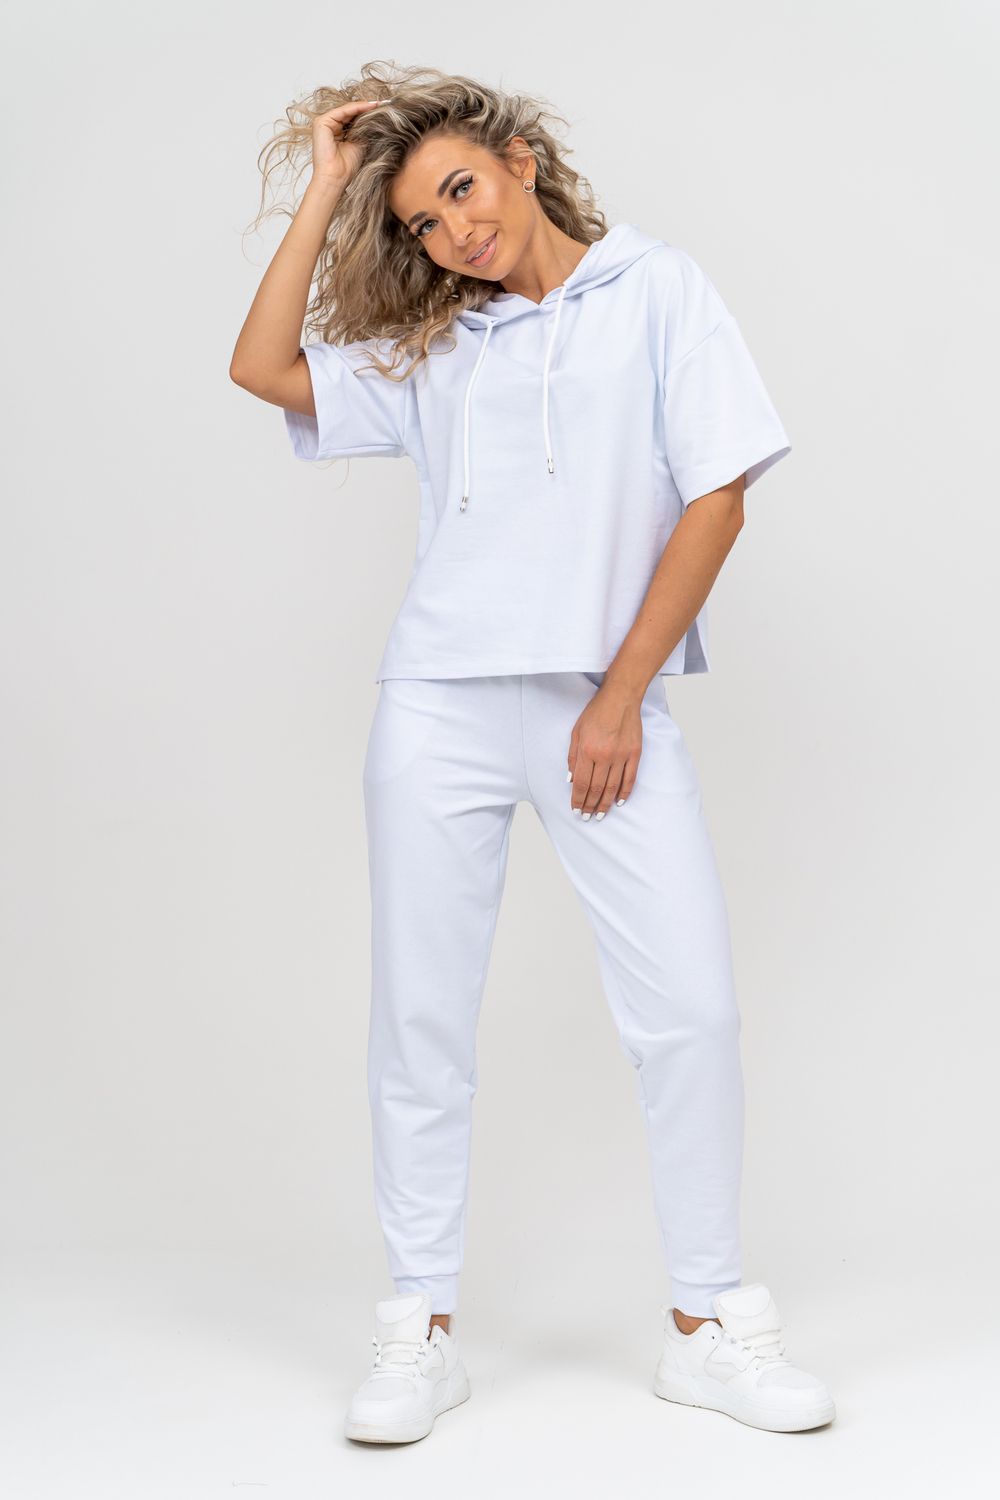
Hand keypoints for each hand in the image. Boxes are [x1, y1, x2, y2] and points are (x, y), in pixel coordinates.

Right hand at [310, 99, 387, 187]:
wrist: (336, 178)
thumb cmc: (347, 168)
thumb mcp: (360, 144)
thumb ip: (365, 130)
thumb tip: (379, 117)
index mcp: (336, 131)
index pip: (353, 117)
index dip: (367, 113)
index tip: (385, 109)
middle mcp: (329, 126)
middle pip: (350, 112)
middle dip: (367, 107)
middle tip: (384, 103)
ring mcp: (323, 123)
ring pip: (347, 110)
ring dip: (364, 106)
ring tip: (379, 104)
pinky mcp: (321, 122)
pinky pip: (342, 111)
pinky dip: (357, 108)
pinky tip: (370, 106)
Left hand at [567, 682, 642, 819]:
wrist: (621, 698)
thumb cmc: (596, 712)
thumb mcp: (576, 732)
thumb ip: (572, 757)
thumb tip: (571, 779)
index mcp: (587, 750)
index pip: (582, 783)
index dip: (578, 799)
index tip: (576, 809)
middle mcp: (604, 756)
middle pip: (597, 788)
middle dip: (590, 806)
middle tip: (586, 817)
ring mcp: (622, 756)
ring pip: (613, 787)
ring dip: (606, 804)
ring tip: (601, 815)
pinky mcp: (635, 754)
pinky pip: (630, 778)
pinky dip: (624, 792)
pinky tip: (619, 802)